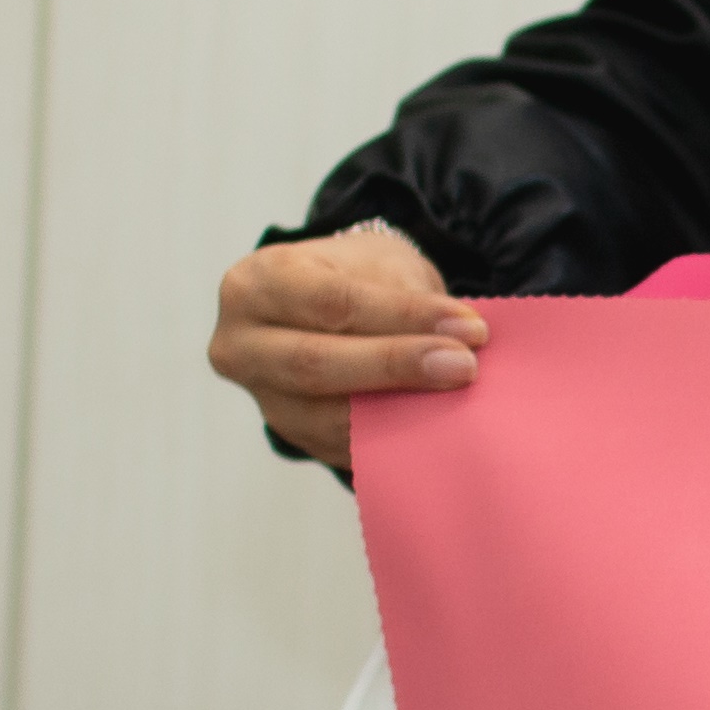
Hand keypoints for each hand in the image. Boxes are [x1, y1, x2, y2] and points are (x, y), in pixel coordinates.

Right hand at [210, 224, 485, 471]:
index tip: (469, 328)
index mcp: (255, 285)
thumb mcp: (377, 264)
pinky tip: (437, 428)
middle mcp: (241, 345)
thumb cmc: (357, 276)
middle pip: (316, 365)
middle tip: (464, 367)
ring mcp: (261, 397)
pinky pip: (343, 445)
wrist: (330, 303)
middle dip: (396, 368)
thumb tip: (458, 343)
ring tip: (459, 398)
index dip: (403, 318)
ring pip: (328, 417)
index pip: (333, 304)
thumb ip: (406, 299)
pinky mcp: (291, 434)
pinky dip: (392, 437)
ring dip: (399, 410)